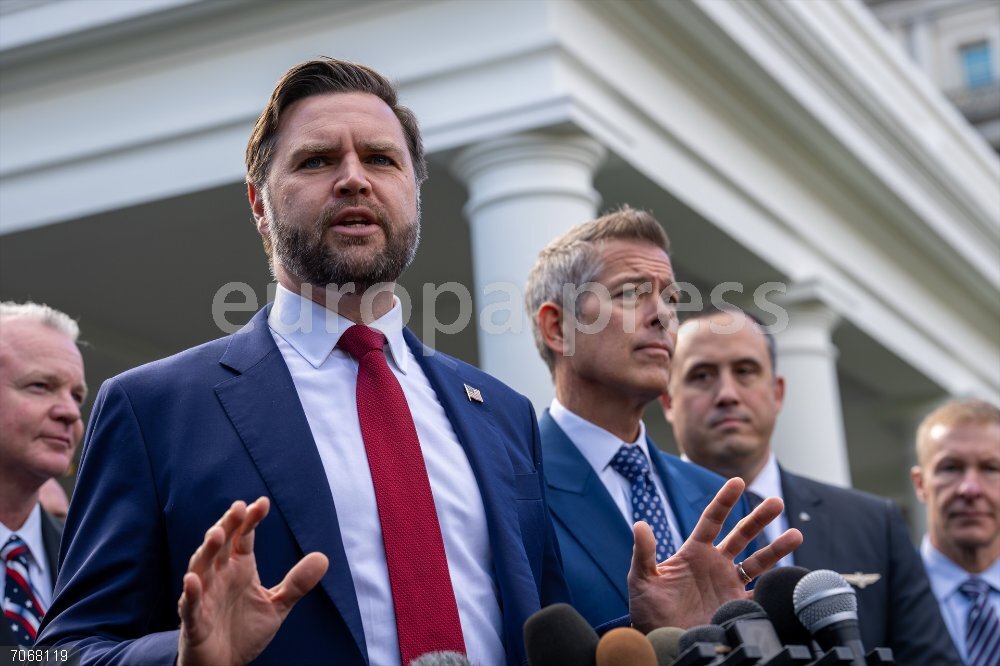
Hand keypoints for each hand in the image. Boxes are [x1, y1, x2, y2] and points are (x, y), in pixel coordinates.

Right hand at [177, 497, 328, 665]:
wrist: (224, 665)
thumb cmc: (244, 630)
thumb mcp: (277, 605)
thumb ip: (297, 583)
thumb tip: (323, 557)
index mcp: (239, 568)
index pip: (243, 537)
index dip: (250, 520)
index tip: (263, 503)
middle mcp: (219, 577)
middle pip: (220, 545)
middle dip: (228, 525)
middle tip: (238, 508)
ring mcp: (204, 597)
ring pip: (201, 568)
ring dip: (207, 551)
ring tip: (217, 534)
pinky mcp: (194, 621)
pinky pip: (189, 605)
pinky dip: (190, 593)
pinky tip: (193, 580)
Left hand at [627, 477, 801, 631]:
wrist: (663, 639)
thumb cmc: (648, 609)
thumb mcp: (642, 578)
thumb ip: (644, 552)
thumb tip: (639, 524)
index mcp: (695, 552)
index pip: (712, 520)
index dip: (725, 501)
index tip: (737, 482)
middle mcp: (715, 564)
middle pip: (742, 535)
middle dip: (759, 518)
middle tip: (776, 502)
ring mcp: (728, 584)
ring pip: (758, 561)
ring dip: (777, 549)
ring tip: (796, 534)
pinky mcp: (737, 606)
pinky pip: (761, 593)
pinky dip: (775, 585)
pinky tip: (790, 576)